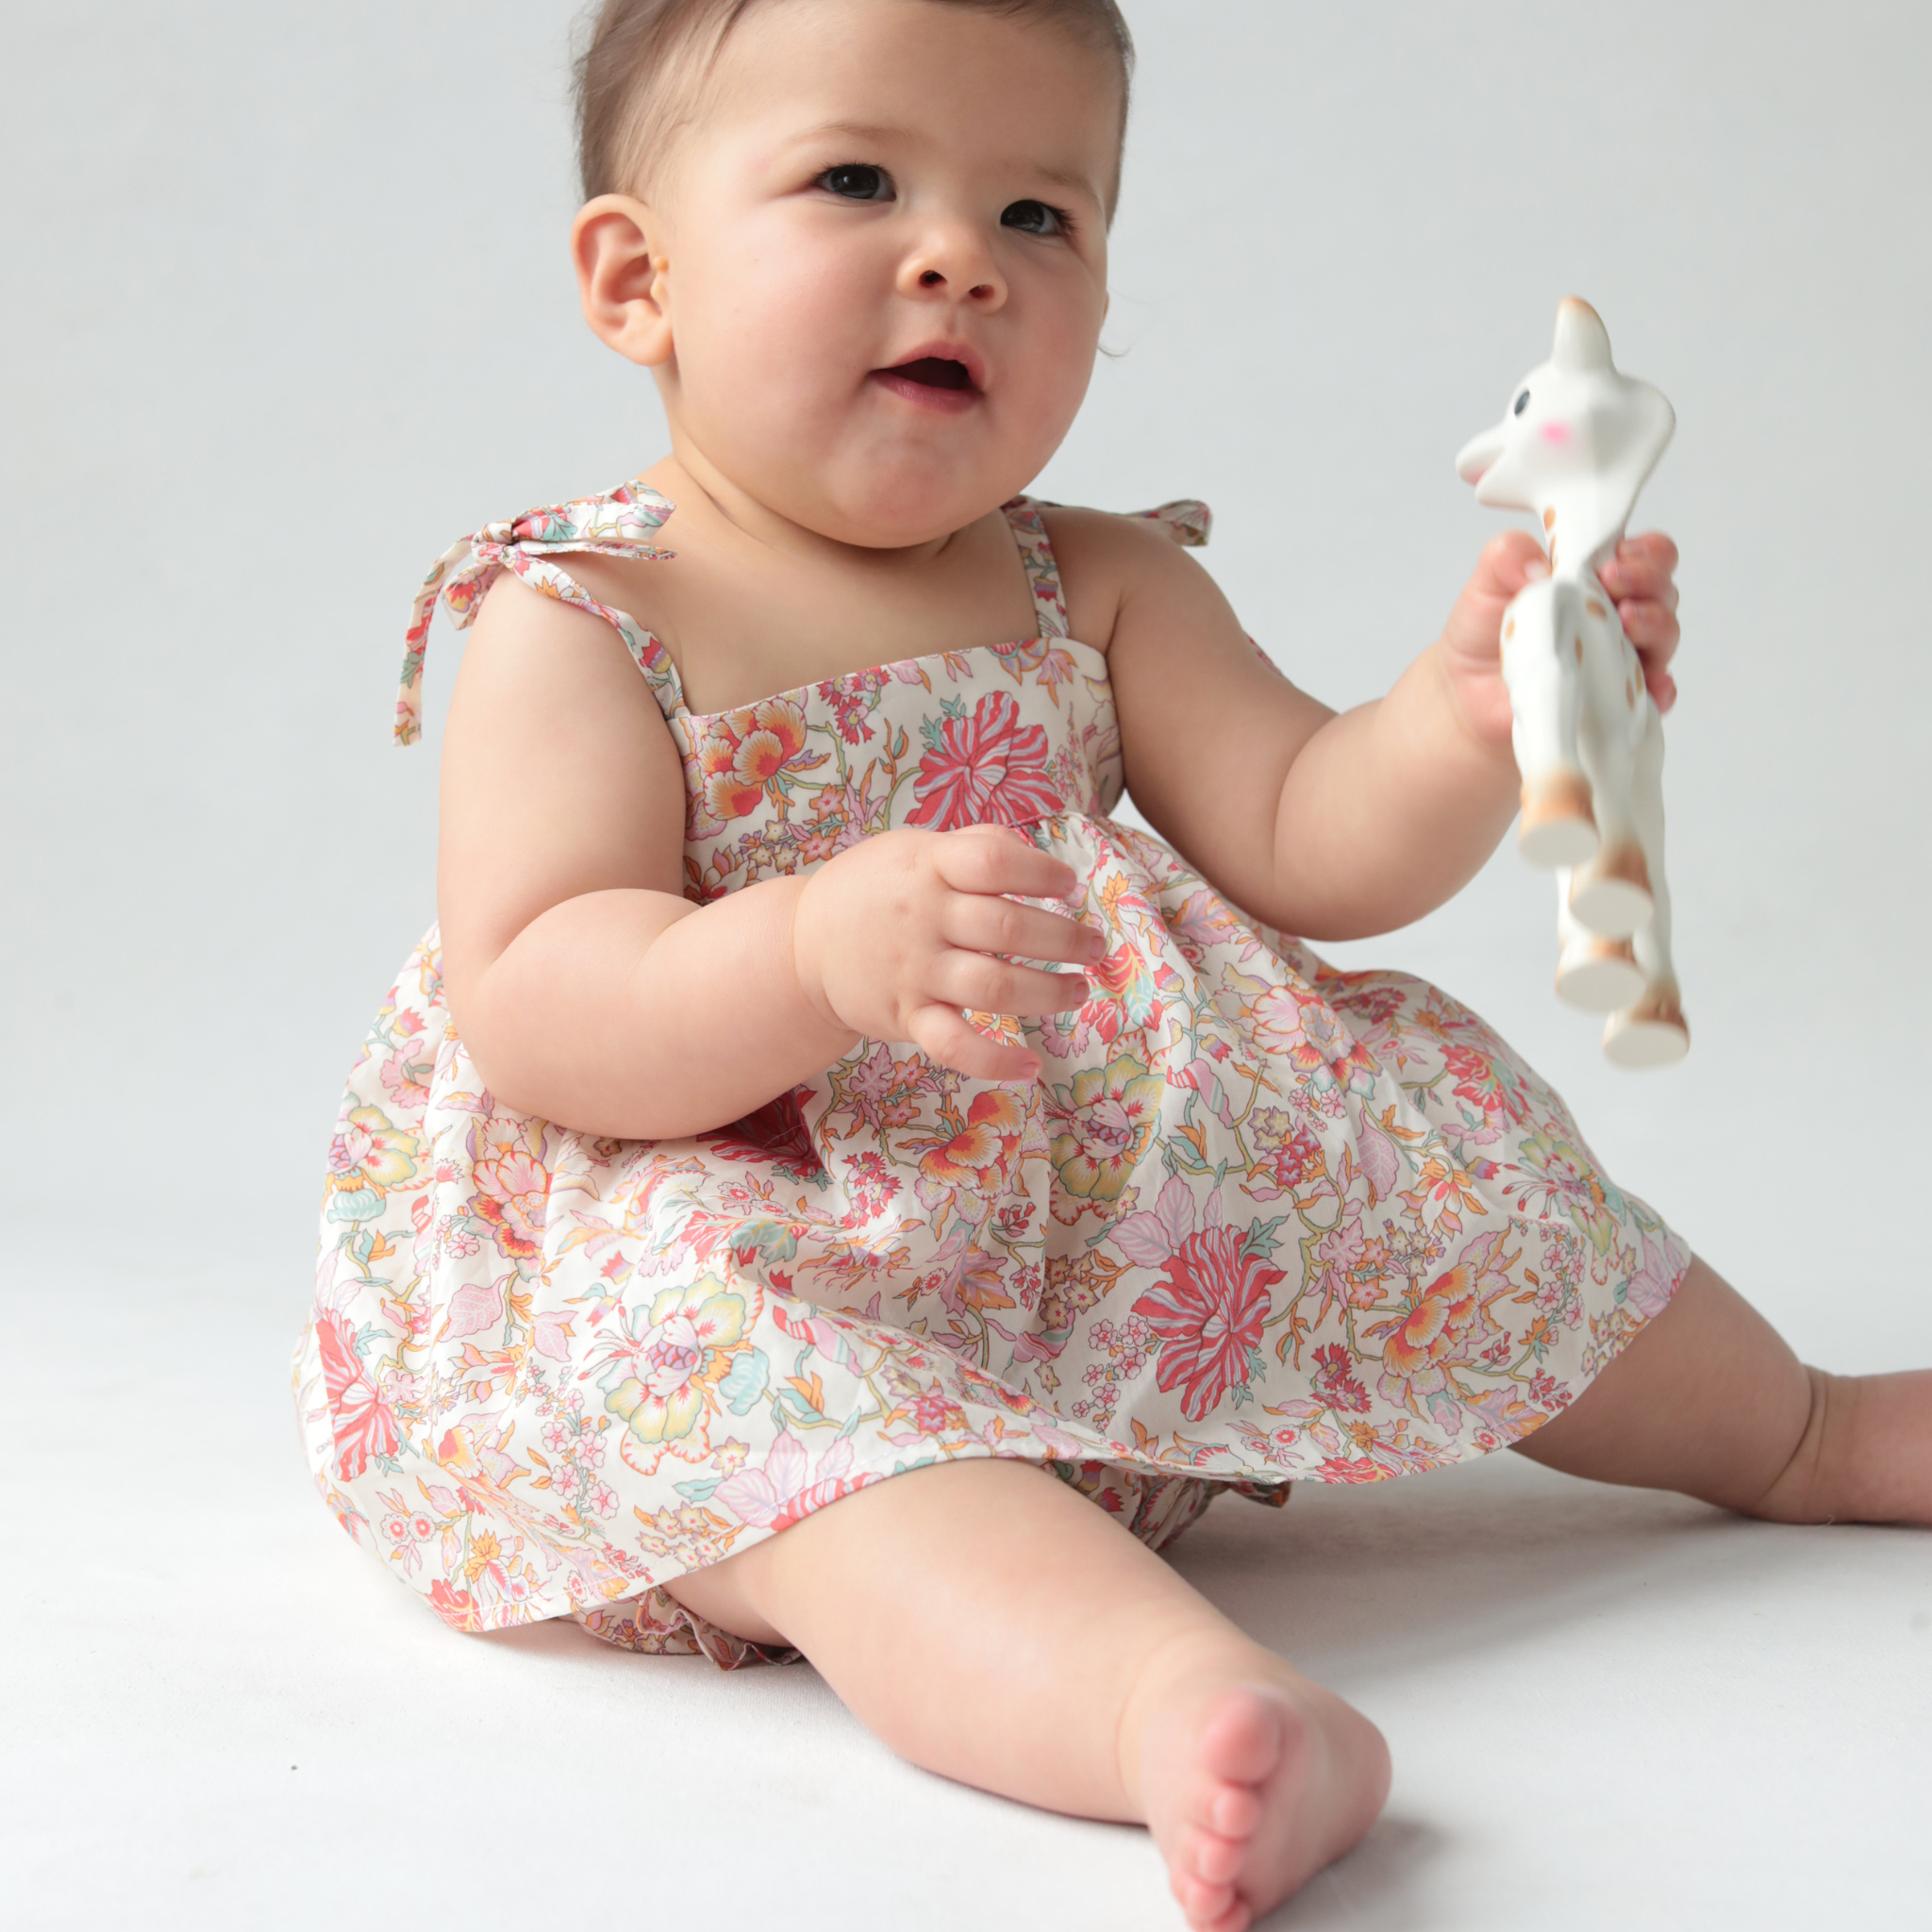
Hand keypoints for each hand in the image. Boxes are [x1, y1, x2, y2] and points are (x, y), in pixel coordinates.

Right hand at [790, 824, 1102, 1082]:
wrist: (803, 944)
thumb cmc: (875, 890)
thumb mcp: (915, 850)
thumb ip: (975, 847)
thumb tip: (1034, 856)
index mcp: (928, 868)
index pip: (992, 863)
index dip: (1040, 872)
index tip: (1069, 885)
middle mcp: (922, 919)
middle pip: (1005, 929)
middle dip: (1065, 941)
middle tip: (1096, 947)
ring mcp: (915, 972)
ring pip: (993, 989)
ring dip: (1048, 993)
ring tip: (1078, 989)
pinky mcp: (906, 1018)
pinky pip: (954, 1046)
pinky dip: (994, 1062)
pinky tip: (1030, 1066)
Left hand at [1436, 529, 1682, 747]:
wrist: (1465, 697)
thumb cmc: (1485, 635)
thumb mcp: (1486, 583)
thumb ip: (1508, 557)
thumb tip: (1538, 564)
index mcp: (1598, 577)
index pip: (1646, 554)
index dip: (1643, 552)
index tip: (1613, 559)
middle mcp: (1620, 614)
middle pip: (1663, 590)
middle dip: (1649, 580)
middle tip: (1614, 583)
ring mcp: (1624, 658)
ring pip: (1664, 636)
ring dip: (1654, 625)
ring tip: (1627, 622)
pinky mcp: (1618, 700)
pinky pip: (1654, 696)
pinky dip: (1658, 688)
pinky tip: (1650, 682)